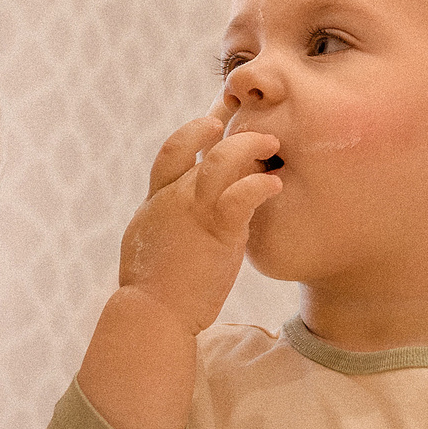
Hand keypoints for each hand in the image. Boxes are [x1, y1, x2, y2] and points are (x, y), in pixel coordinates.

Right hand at [115, 111, 282, 335]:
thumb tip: (181, 226)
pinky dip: (261, 185)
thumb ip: (167, 228)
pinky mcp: (217, 229)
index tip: (213, 118)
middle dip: (222, 124)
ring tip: (272, 143)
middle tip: (247, 114)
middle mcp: (171, 197)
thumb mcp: (154, 247)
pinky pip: (242, 195)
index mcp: (156, 202)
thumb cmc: (155, 292)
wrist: (152, 313)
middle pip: (196, 146)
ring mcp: (192, 210)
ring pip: (221, 159)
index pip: (173, 152)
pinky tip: (276, 185)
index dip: (193, 131)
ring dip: (249, 145)